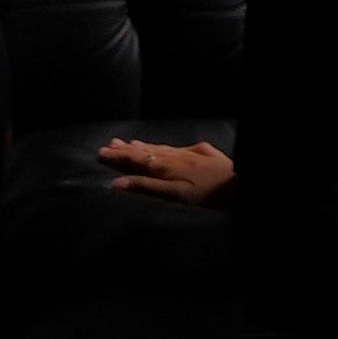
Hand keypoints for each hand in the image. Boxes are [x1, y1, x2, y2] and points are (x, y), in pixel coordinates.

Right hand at [98, 137, 233, 207]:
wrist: (236, 186)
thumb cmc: (204, 196)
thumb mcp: (172, 195)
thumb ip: (146, 187)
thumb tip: (117, 183)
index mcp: (164, 167)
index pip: (136, 159)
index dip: (118, 157)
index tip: (101, 152)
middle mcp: (174, 156)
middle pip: (146, 151)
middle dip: (127, 149)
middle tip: (110, 144)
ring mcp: (189, 152)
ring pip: (161, 148)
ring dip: (143, 146)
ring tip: (129, 143)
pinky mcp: (203, 152)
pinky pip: (177, 147)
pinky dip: (164, 146)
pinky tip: (163, 146)